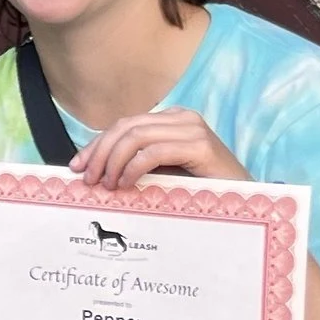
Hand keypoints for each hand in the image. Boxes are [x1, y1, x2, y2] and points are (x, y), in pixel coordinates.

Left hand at [71, 108, 245, 190]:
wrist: (244, 202)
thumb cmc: (200, 191)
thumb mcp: (162, 173)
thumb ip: (135, 164)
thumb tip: (94, 170)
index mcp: (171, 120)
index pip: (123, 125)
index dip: (96, 144)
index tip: (76, 166)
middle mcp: (181, 117)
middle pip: (125, 127)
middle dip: (99, 152)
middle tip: (88, 179)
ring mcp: (192, 129)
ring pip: (135, 136)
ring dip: (113, 161)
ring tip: (106, 184)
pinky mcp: (200, 145)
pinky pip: (153, 151)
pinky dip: (133, 167)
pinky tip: (125, 183)